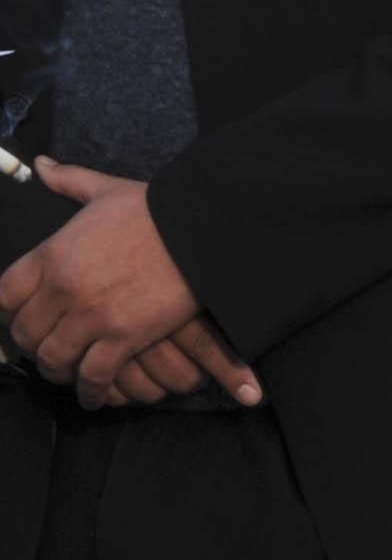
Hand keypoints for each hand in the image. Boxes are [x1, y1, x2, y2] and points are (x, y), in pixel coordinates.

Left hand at [0, 161, 256, 408]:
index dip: (4, 314)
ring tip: (65, 373)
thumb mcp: (105, 191)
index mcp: (51, 254)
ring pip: (53, 359)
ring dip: (56, 370)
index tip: (14, 320)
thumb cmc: (157, 208)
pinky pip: (93, 375)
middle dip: (30, 346)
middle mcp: (62, 289)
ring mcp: (92, 316)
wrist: (203, 228)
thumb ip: (67, 181)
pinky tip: (92, 395)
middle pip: (25, 333)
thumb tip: (40, 164)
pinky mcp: (125, 337)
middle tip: (42, 349)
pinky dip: (89, 390)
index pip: (4, 296)